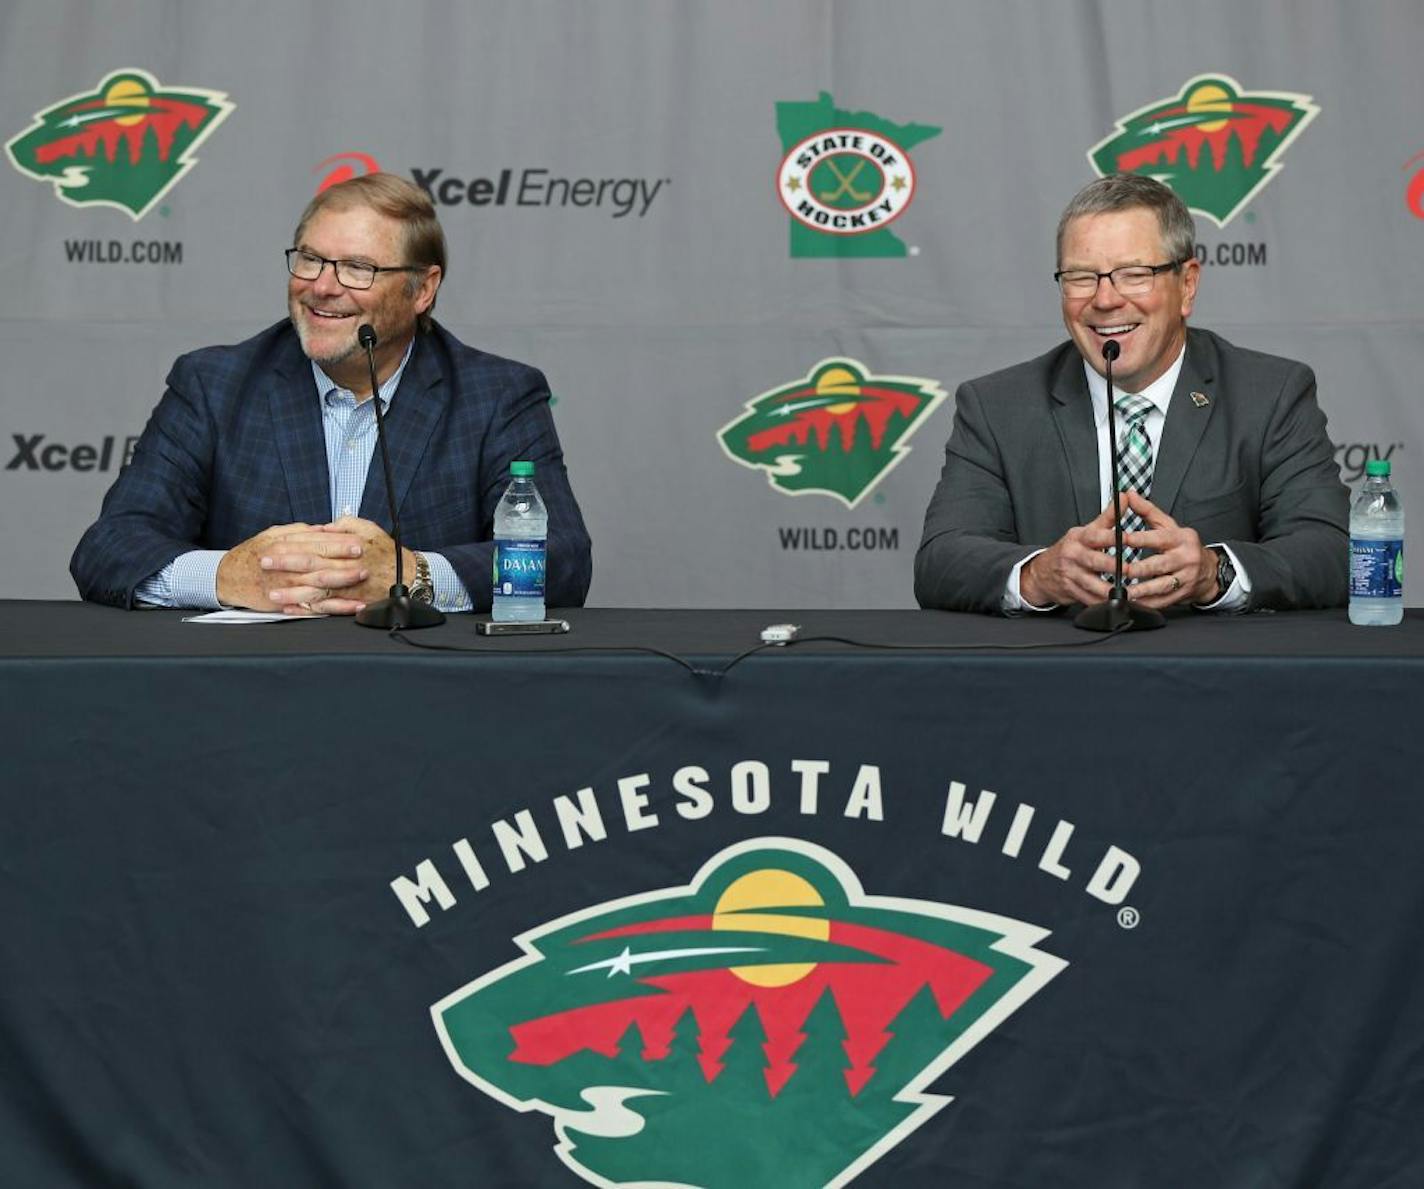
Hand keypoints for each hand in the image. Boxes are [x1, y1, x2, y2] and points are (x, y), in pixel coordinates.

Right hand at [217, 522, 367, 614]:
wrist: (229, 578)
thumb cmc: (253, 554)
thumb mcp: (272, 535)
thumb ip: (299, 531)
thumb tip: (322, 528)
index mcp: (284, 545)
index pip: (316, 542)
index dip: (338, 541)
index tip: (357, 540)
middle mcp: (287, 565)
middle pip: (320, 561)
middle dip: (344, 559)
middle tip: (365, 558)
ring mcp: (288, 586)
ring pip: (320, 583)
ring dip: (343, 582)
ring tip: (362, 579)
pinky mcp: (289, 603)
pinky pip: (317, 607)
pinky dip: (336, 607)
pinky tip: (353, 606)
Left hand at [264, 516, 417, 613]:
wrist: (409, 577)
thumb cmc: (387, 552)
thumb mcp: (369, 530)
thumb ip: (345, 526)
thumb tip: (324, 527)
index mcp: (347, 549)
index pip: (312, 547)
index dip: (289, 548)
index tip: (270, 548)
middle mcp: (345, 569)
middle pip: (309, 568)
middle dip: (284, 567)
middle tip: (263, 566)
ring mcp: (347, 589)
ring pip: (314, 591)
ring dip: (291, 593)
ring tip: (271, 594)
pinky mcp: (350, 603)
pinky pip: (325, 609)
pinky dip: (307, 610)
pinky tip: (291, 609)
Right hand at [1019, 502, 1121, 606]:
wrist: (1042, 572)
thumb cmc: (1071, 549)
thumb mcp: (1086, 530)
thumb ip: (1109, 517)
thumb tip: (1126, 497)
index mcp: (1079, 538)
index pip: (1096, 536)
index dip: (1112, 537)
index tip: (1128, 538)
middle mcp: (1073, 555)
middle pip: (1095, 561)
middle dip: (1113, 566)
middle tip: (1131, 569)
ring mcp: (1070, 574)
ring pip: (1092, 584)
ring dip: (1110, 589)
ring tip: (1127, 591)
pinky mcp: (1071, 591)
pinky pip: (1089, 598)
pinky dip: (1103, 602)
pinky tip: (1116, 602)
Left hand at [1119, 492, 1218, 607]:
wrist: (1209, 570)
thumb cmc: (1182, 545)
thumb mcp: (1169, 525)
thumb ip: (1147, 510)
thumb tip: (1129, 494)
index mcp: (1181, 539)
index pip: (1159, 538)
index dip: (1140, 539)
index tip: (1123, 539)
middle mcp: (1185, 558)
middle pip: (1160, 564)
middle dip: (1139, 568)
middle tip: (1121, 570)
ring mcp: (1185, 578)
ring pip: (1161, 585)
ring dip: (1142, 590)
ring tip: (1124, 591)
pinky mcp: (1182, 594)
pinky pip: (1163, 600)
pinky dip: (1147, 603)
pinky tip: (1134, 603)